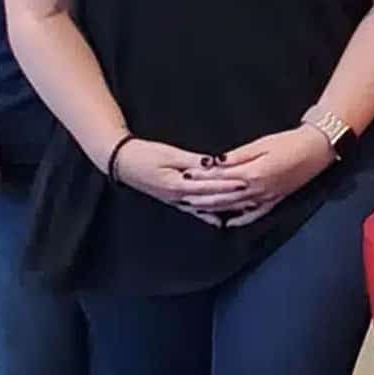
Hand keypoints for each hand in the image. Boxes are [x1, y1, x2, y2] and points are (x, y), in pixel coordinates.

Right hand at [111, 139, 243, 227]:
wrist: (123, 162)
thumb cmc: (144, 155)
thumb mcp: (170, 154)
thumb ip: (193, 161)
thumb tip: (214, 163)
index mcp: (177, 185)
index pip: (209, 187)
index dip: (228, 185)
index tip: (245, 182)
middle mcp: (178, 197)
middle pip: (210, 200)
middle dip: (231, 199)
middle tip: (251, 196)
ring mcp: (175, 201)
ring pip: (204, 208)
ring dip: (223, 208)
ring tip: (241, 208)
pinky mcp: (173, 199)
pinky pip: (194, 209)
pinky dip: (208, 214)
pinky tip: (218, 219)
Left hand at [180, 127, 334, 226]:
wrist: (317, 149)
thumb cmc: (290, 142)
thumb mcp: (262, 143)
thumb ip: (238, 156)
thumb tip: (216, 162)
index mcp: (253, 173)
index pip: (220, 178)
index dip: (202, 177)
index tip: (186, 175)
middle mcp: (257, 189)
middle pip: (224, 196)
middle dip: (202, 196)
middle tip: (183, 195)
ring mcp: (267, 197)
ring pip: (235, 207)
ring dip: (215, 208)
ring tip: (196, 207)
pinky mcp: (275, 199)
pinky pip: (255, 214)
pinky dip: (242, 220)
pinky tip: (230, 224)